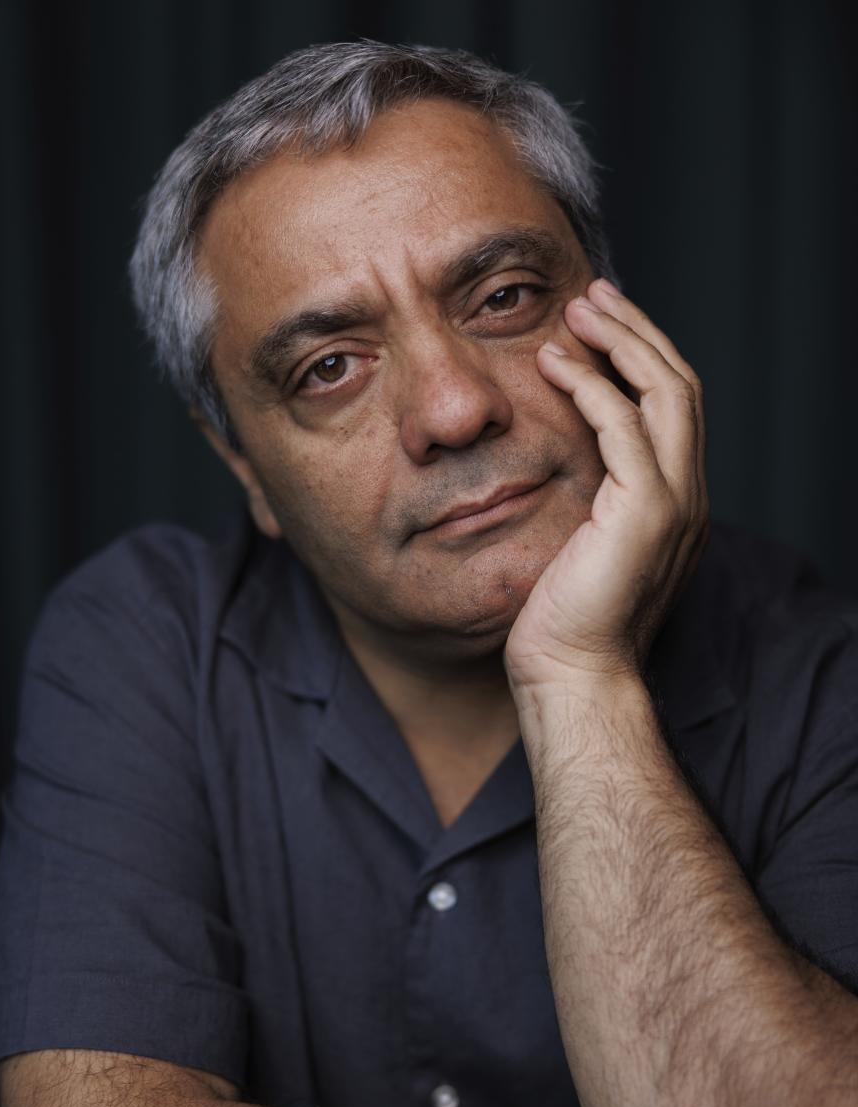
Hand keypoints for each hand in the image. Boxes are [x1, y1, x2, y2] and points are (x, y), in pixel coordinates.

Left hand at [503, 277, 709, 696]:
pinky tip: (556, 365)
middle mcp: (687, 494)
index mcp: (675, 500)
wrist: (573, 674)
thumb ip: (587, 496)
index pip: (673, 407)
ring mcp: (674, 502)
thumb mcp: (580, 544)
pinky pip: (624, 428)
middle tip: (591, 295)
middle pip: (679, 385)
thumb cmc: (563, 621)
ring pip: (665, 392)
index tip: (599, 324)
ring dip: (621, 342)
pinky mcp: (646, 512)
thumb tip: (560, 457)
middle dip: (636, 332)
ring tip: (577, 311)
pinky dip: (591, 387)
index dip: (641, 356)